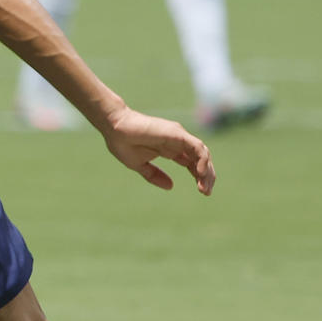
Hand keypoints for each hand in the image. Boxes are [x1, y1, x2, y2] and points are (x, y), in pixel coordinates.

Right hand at [99, 105, 214, 193]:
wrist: (114, 128)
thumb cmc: (123, 143)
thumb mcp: (140, 165)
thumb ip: (154, 175)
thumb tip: (171, 187)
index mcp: (171, 150)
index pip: (193, 163)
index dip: (200, 177)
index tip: (203, 192)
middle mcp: (179, 142)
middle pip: (201, 160)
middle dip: (206, 177)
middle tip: (206, 192)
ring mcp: (180, 137)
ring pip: (203, 154)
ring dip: (206, 171)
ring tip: (204, 187)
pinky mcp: (178, 134)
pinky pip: (197, 148)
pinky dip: (202, 160)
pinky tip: (200, 174)